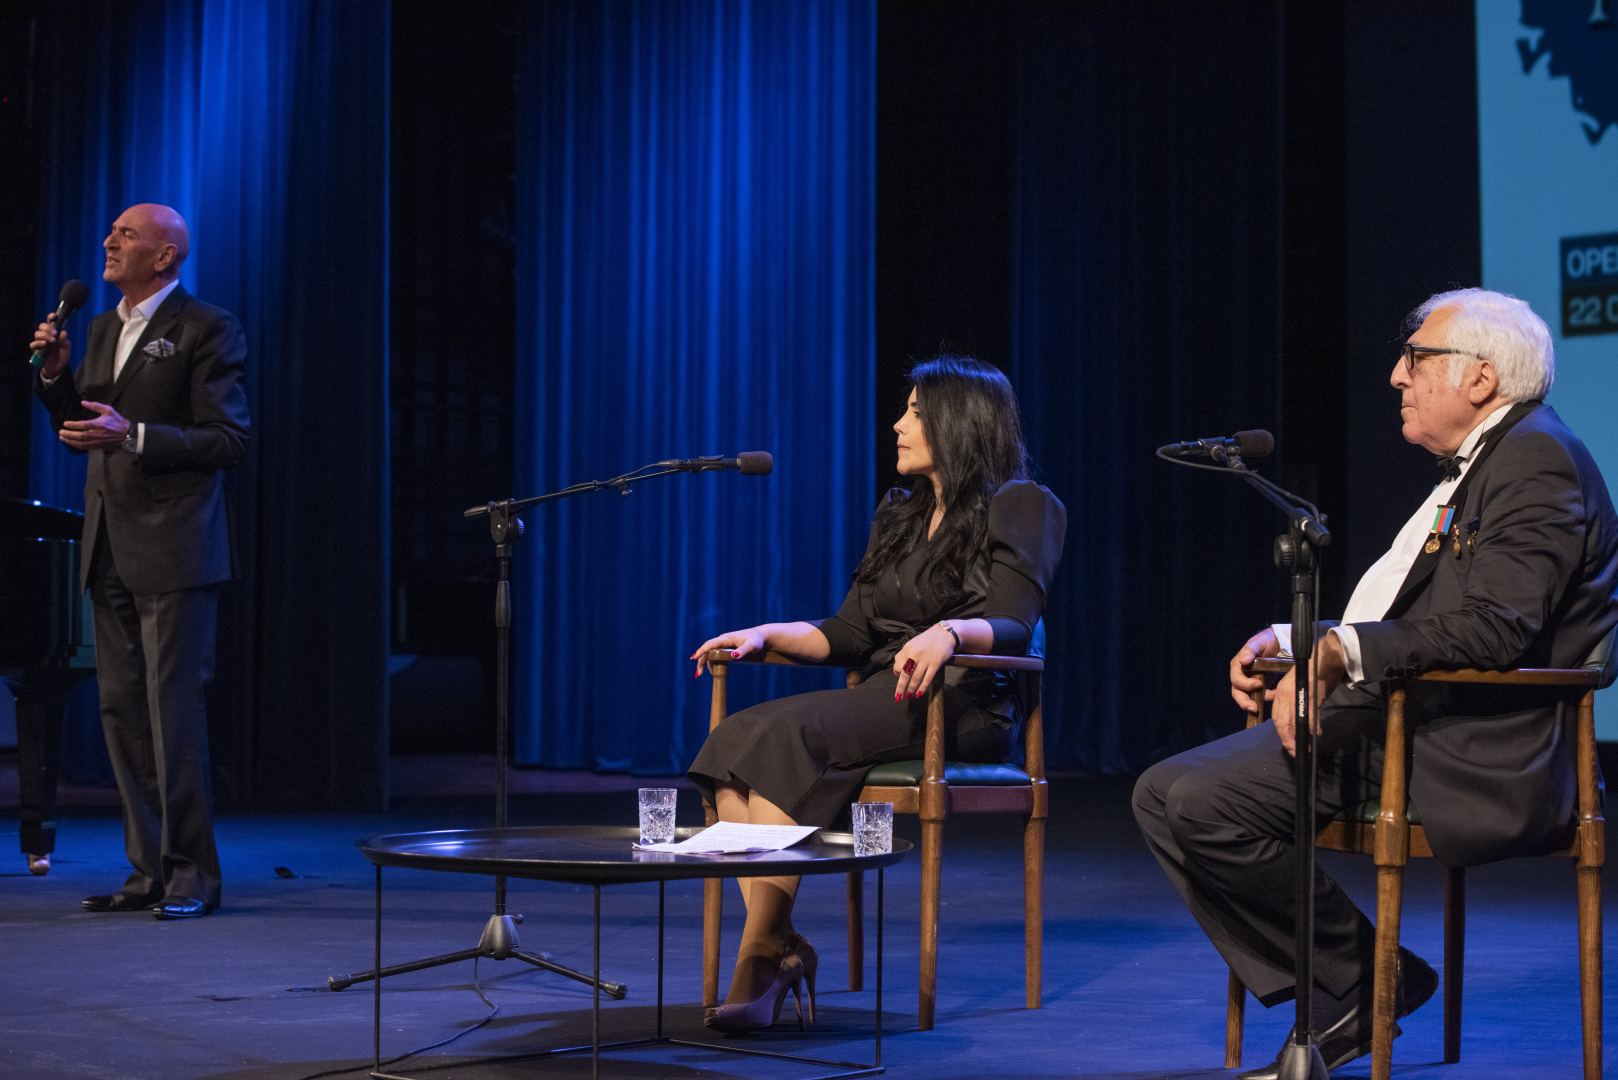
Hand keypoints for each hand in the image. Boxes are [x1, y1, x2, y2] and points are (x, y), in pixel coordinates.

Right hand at [30, 318, 69, 379]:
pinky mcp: (36, 350)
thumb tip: (63, 332)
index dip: (51, 317)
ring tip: (52, 341)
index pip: (51, 322)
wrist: (58, 369)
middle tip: (54, 333)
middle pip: (42, 326)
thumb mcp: (67, 348)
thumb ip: (65, 340)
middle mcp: (46, 335)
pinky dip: (39, 343)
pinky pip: (33, 344)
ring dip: (44, 335)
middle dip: (47, 327)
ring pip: (37, 334)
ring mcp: (40, 342)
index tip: (54, 316)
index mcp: (54, 332)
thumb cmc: (62, 356)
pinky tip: (45, 344)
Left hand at [58, 401, 130, 451]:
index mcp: (99, 424)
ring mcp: (97, 441)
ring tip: (62, 438)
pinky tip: (71, 443)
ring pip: (81, 443)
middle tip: (61, 432)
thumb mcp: (108, 410)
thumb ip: (95, 406)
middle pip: (80, 436)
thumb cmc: (117, 421)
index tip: (65, 423)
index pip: (83, 425)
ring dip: (70, 441)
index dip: (73, 425)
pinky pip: (85, 447)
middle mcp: (97, 434)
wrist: (127, 434)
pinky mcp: (98, 446)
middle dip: (69, 434)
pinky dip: (77, 446)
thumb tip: (83, 402)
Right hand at [690, 626, 766, 677]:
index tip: (694, 658)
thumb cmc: (756, 641)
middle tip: (699, 674)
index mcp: (726, 639)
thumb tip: (733, 656)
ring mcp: (724, 644)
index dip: (701, 651)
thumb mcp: (752, 646)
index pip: (710, 644)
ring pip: (710, 653)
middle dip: (701, 661)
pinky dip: (712, 662)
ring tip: (704, 674)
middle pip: (707, 650)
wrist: (761, 637)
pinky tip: (712, 670)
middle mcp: (722, 640)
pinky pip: (715, 655)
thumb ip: (743, 651)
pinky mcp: (726, 648)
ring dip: (706, 663)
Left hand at [892, 624, 954, 701]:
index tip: (899, 678)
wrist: (944, 634)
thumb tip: (897, 671)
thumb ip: (903, 655)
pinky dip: (922, 687)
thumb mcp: (912, 644)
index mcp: (907, 649)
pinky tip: (919, 693)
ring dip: (911, 689)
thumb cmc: (926, 640)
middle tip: (899, 697)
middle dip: (901, 688)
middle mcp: (915, 654)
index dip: (897, 674)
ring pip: (916, 678)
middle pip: (905, 674)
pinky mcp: (935, 663)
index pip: (898, 666)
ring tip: (909, 696)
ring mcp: (925, 659)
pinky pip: (927, 678)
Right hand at [1229, 626, 1279, 715]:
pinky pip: (1262, 697)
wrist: (1279, 642)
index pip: (1236, 680)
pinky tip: (1277, 694)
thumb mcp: (1258, 642)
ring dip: (1254, 704)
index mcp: (1238, 666)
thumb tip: (1243, 661)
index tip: (1258, 684)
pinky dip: (1269, 697)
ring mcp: (1251, 682)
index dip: (1245, 684)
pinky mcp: (1262, 687)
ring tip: (1262, 708)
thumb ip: (1250, 650)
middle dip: (1244, 702)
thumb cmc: (1266, 641)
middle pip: (1238, 693)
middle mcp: (1242, 676)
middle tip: (1254, 708)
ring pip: (1247, 698)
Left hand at [1269, 631, 1347, 756]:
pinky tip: (1316, 734)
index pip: (1277, 715)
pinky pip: (1309, 713)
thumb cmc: (1315, 673)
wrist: (1327, 657)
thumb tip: (1298, 721)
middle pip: (1281, 720)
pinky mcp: (1310, 692)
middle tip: (1293, 751)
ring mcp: (1297, 692)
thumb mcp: (1300, 687)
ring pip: (1292, 718)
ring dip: (1296, 735)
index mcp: (1282, 691)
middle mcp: (1285, 692)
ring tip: (1301, 748)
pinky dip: (1312, 726)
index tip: (1288, 744)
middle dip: (1286, 738)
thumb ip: (1295, 703)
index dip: (1282, 732)